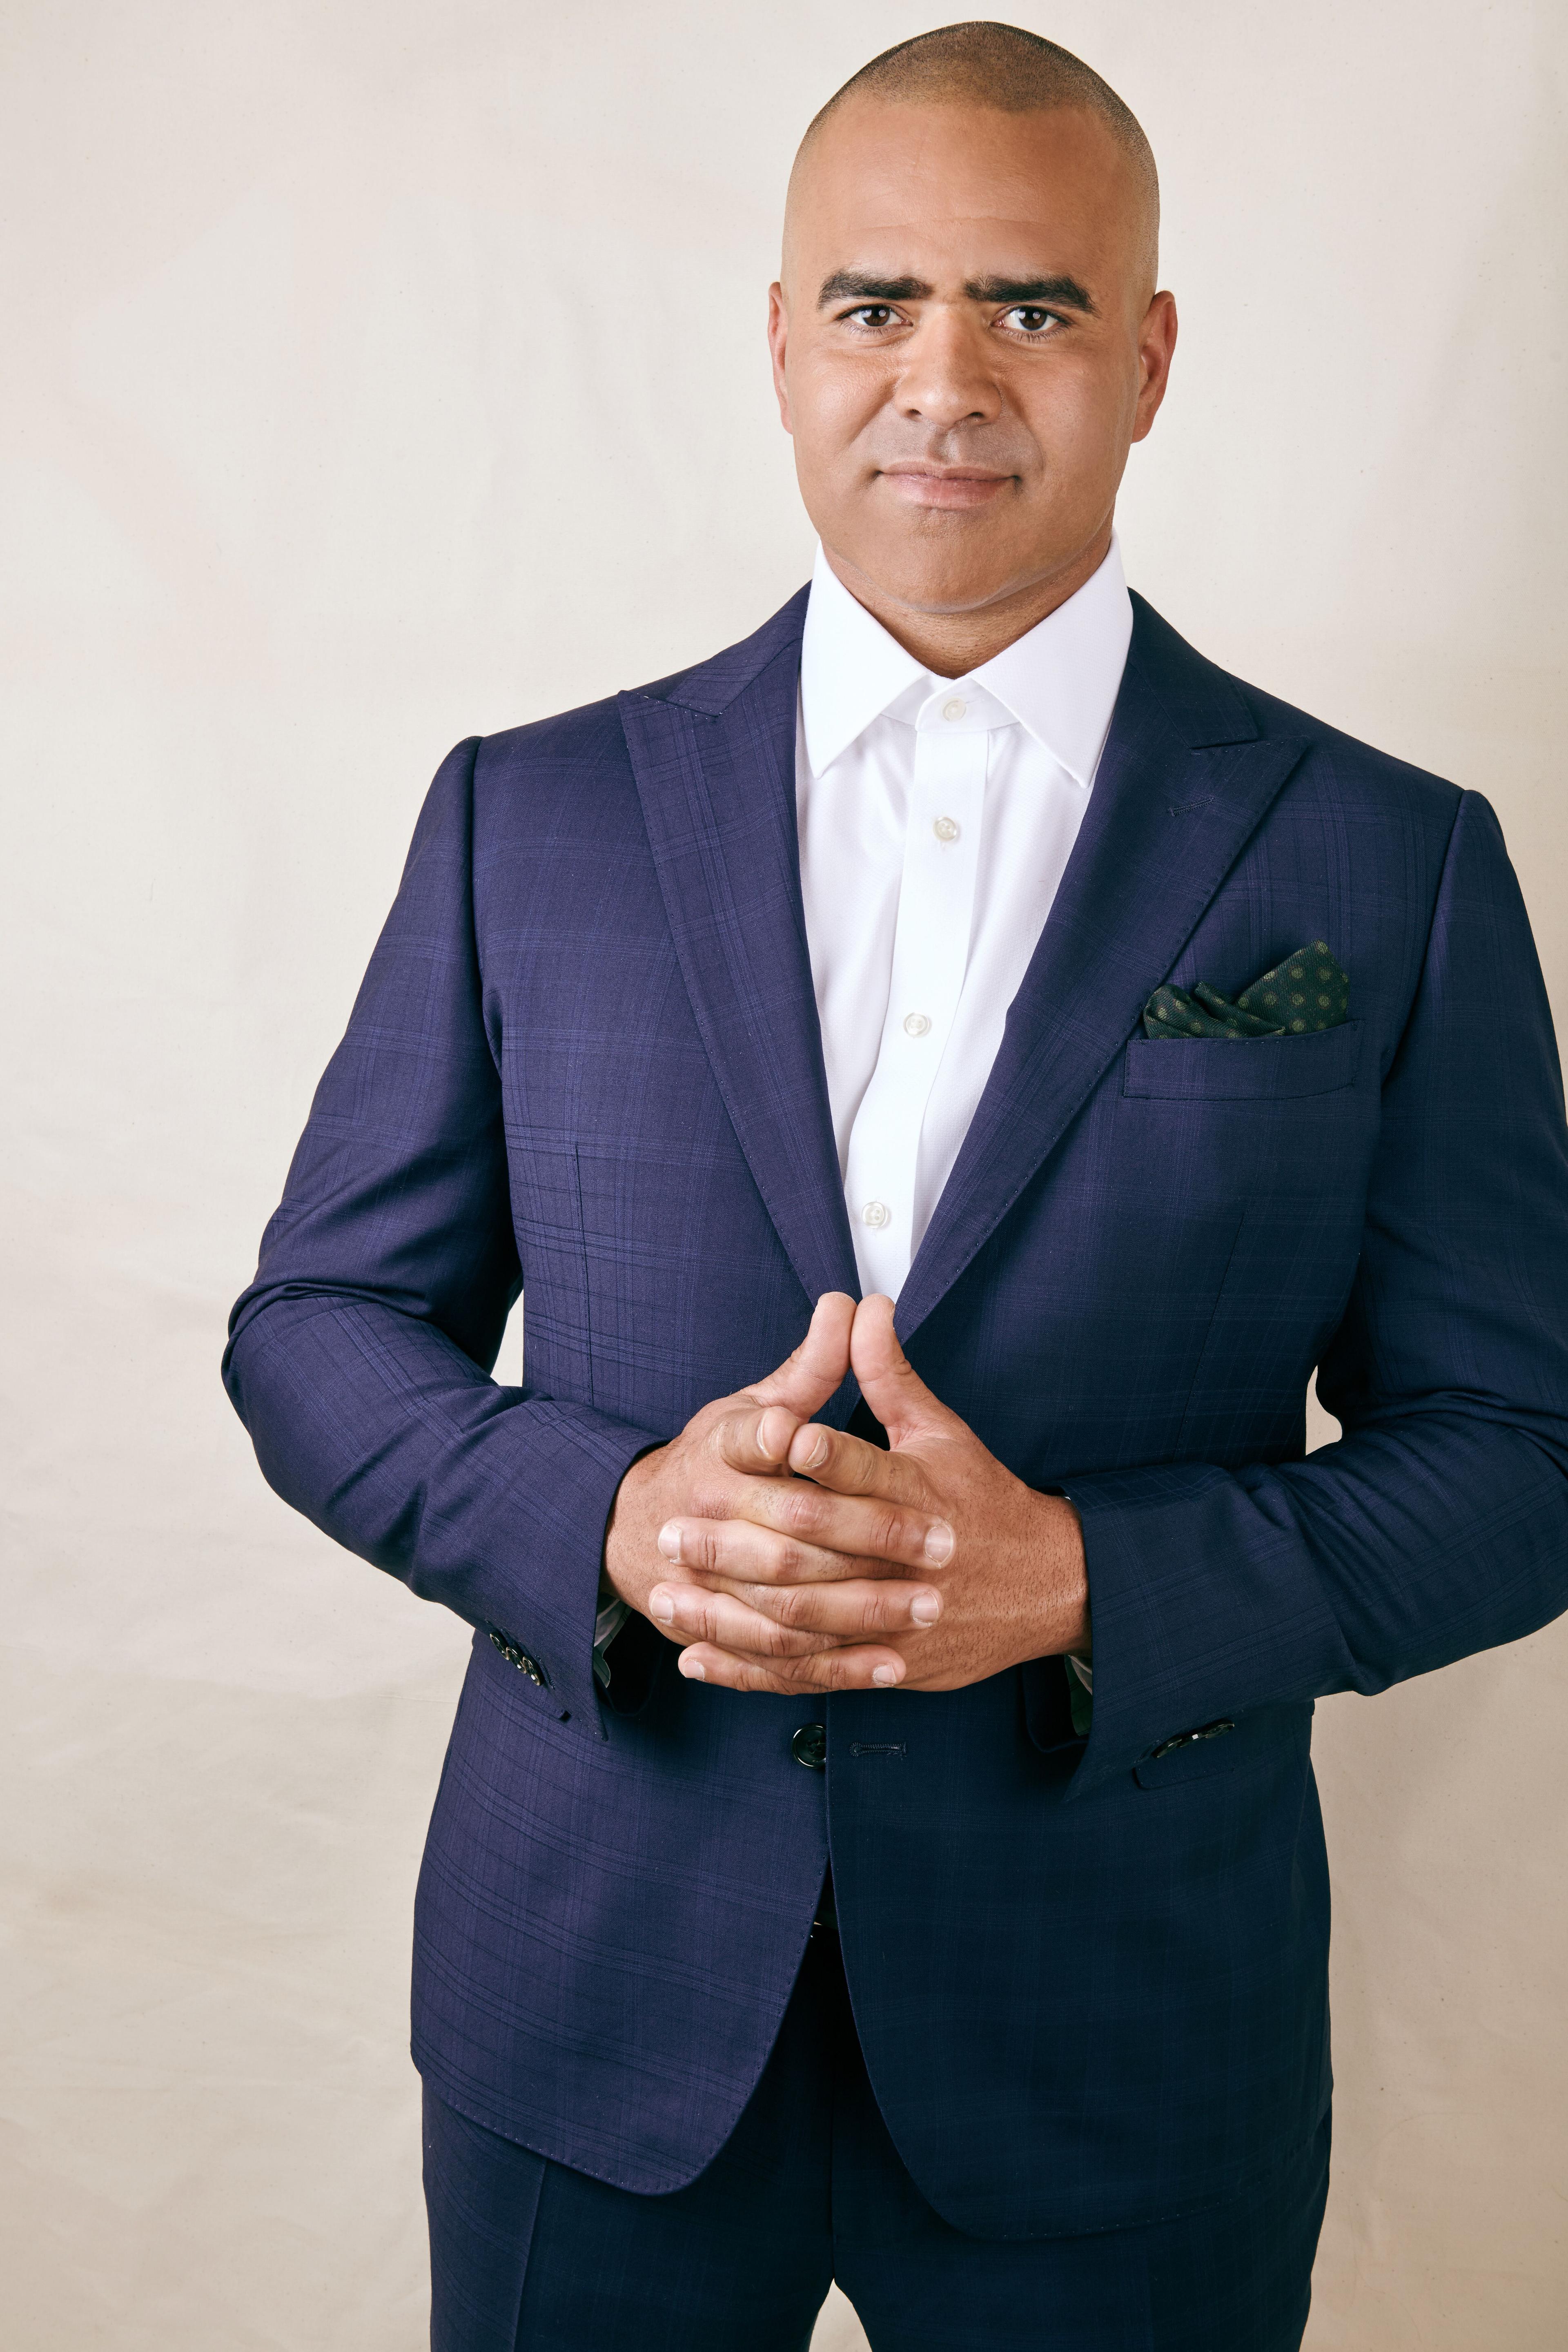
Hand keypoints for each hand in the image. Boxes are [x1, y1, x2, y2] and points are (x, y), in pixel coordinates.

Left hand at [665, 1294, 1087, 1693]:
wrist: (1043, 1585)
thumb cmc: (981, 1500)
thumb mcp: (940, 1431)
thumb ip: (890, 1375)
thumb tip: (864, 1307)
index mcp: (920, 1495)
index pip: (866, 1473)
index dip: (823, 1455)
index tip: (776, 1437)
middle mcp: (906, 1561)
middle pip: (818, 1552)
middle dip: (738, 1541)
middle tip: (673, 1527)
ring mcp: (896, 1618)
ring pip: (801, 1621)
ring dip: (727, 1612)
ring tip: (668, 1595)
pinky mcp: (888, 1664)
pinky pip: (809, 1672)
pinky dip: (750, 1670)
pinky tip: (699, 1657)